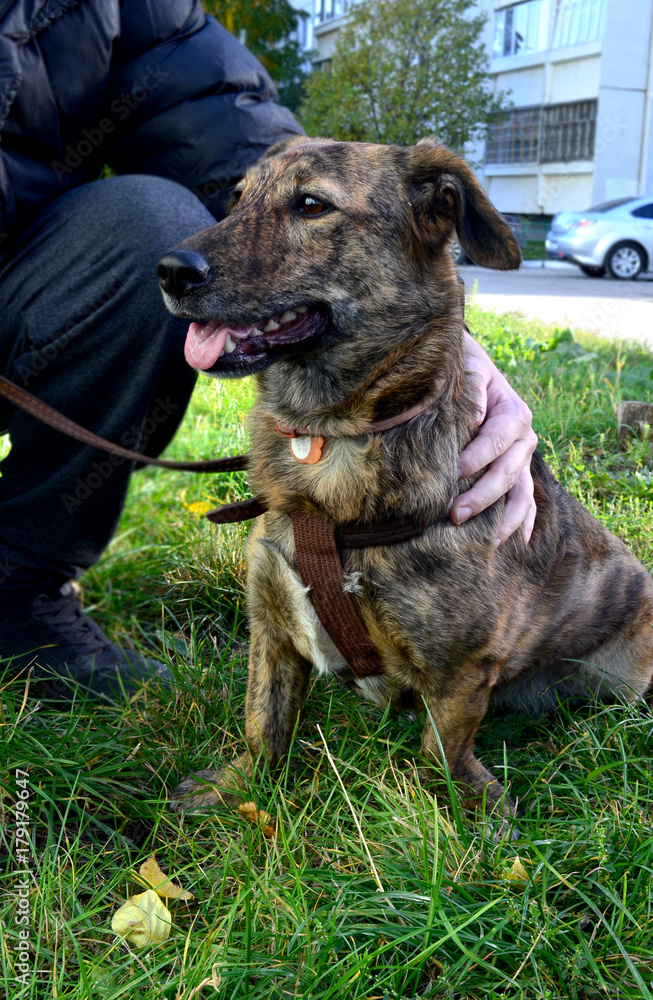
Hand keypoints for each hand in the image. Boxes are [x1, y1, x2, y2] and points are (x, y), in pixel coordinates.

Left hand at [450, 332, 537, 543]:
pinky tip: (519, 544)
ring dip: (505, 520)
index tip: (453, 473)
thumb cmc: (467, 374)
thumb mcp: (470, 371)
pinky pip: (528, 502)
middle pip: (508, 474)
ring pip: (522, 494)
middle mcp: (524, 439)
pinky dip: (525, 522)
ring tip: (487, 542)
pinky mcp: (519, 472)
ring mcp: (524, 459)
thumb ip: (474, 389)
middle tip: (455, 515)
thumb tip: (478, 414)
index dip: (476, 459)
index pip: (496, 442)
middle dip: (483, 497)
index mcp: (514, 414)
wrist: (476, 373)